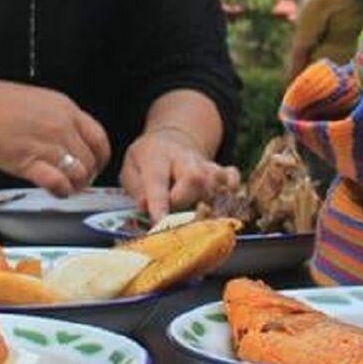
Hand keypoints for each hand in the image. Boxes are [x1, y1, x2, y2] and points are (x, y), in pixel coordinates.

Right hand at [0, 79, 110, 195]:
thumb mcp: (41, 100)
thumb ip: (61, 118)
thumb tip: (75, 138)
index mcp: (66, 109)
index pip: (99, 138)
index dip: (102, 156)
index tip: (96, 165)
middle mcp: (61, 126)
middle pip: (90, 159)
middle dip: (88, 175)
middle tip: (79, 181)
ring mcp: (46, 144)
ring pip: (78, 173)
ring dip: (76, 185)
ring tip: (67, 187)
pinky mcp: (29, 162)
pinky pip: (58, 182)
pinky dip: (61, 190)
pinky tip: (56, 190)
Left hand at [119, 127, 239, 221]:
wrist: (169, 139)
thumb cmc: (147, 160)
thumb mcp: (130, 168)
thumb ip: (136, 188)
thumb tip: (145, 206)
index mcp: (157, 157)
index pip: (158, 182)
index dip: (159, 206)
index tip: (160, 224)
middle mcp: (185, 158)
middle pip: (194, 178)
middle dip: (184, 201)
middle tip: (173, 215)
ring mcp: (205, 163)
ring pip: (215, 181)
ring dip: (208, 201)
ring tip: (199, 213)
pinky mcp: (219, 170)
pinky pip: (232, 177)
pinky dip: (231, 191)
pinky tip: (223, 203)